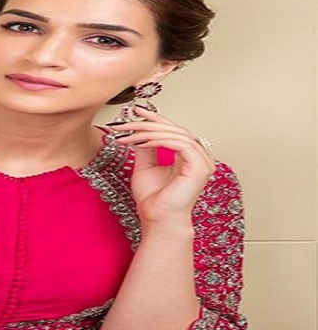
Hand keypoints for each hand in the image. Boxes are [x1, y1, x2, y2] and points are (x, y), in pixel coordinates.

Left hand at [107, 108, 214, 228]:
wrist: (157, 219)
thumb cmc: (153, 200)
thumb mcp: (144, 166)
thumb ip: (145, 147)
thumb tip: (140, 129)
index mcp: (187, 157)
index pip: (173, 131)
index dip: (155, 119)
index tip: (136, 111)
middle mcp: (198, 157)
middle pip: (174, 129)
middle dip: (148, 123)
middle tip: (127, 121)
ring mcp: (202, 162)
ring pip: (177, 134)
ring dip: (150, 131)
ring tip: (130, 134)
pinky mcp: (200, 167)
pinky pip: (181, 144)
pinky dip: (160, 140)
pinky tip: (144, 141)